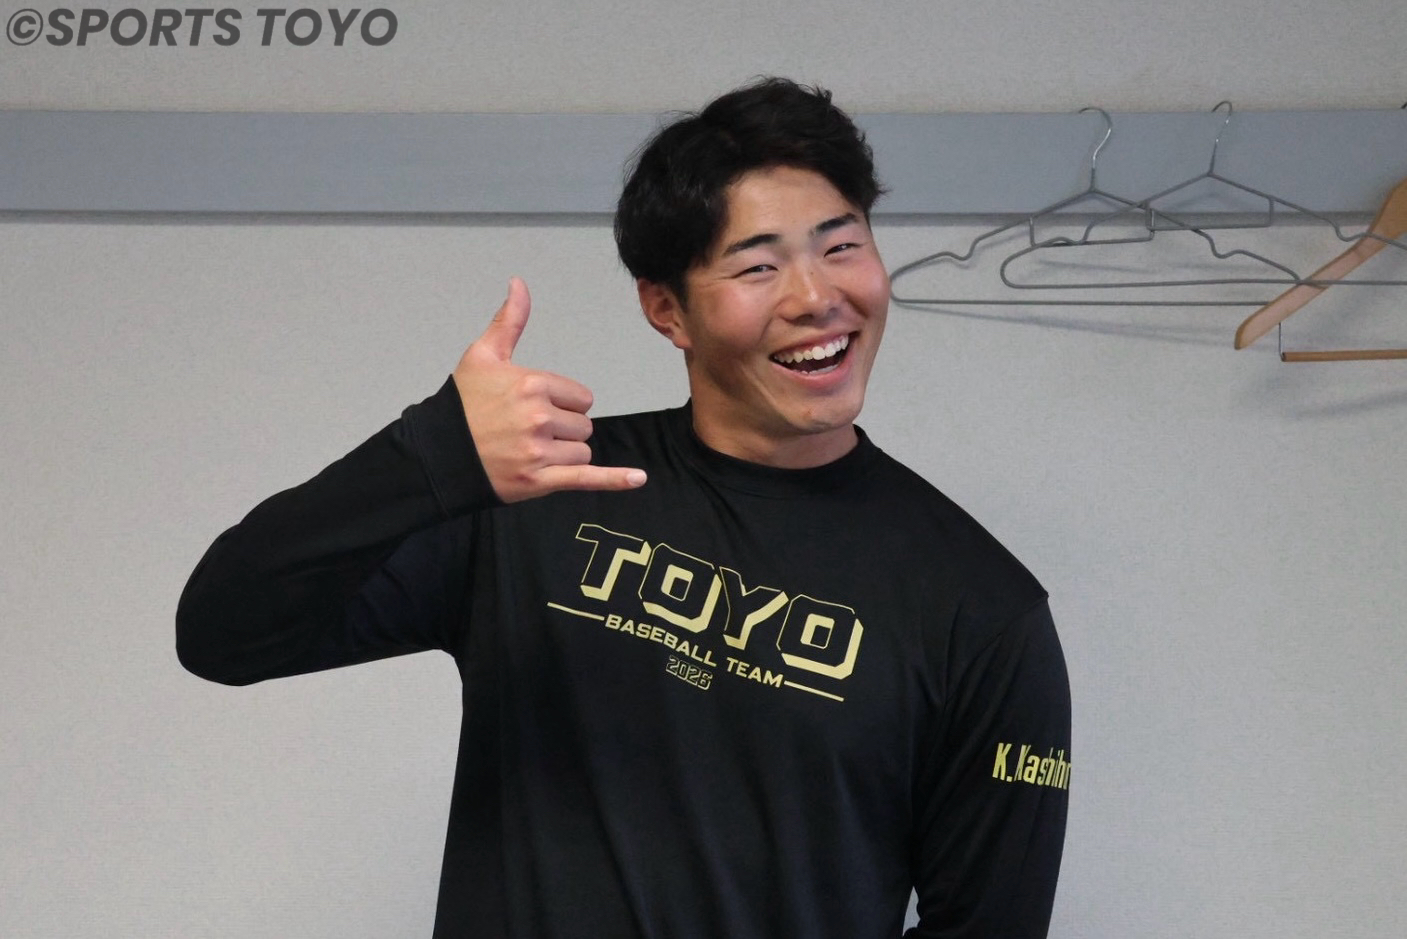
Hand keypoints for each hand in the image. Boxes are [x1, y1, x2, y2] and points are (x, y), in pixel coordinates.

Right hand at [452, 278, 646, 502]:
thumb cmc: (460, 406)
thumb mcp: (483, 356)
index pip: (581, 398)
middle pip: (583, 426)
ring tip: (529, 453)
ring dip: (564, 455)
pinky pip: (586, 478)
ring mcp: (539, 450)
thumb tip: (519, 284)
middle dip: (563, 431)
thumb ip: (509, 321)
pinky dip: (614, 480)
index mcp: (532, 384)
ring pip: (581, 452)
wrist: (437, 454)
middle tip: (528, 433)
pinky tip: (637, 479)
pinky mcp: (539, 480)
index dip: (563, 405)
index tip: (536, 410)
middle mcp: (539, 416)